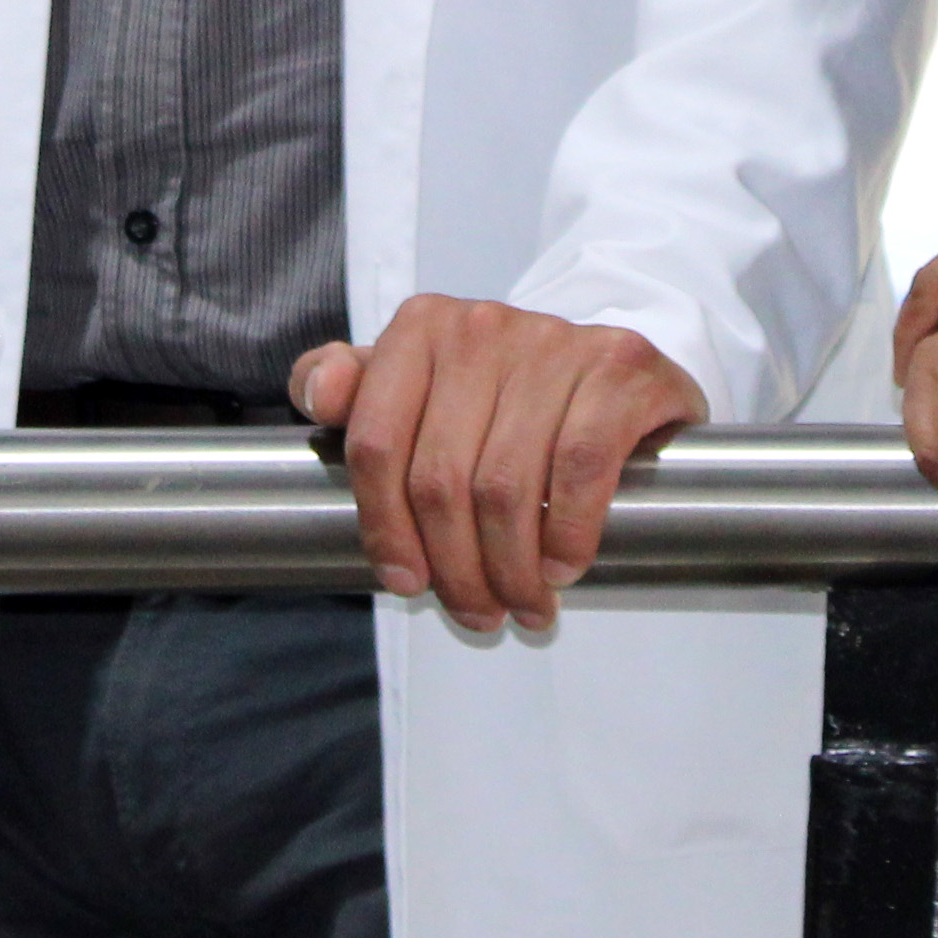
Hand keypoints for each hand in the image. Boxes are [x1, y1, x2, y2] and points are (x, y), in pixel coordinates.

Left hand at [289, 298, 704, 634]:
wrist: (616, 372)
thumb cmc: (504, 394)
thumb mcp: (418, 386)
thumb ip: (351, 392)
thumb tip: (320, 395)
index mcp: (420, 328)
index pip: (375, 444)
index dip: (384, 529)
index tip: (406, 582)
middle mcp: (480, 325)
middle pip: (439, 479)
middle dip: (454, 569)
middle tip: (476, 612)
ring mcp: (552, 341)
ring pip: (504, 485)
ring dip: (511, 569)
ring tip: (522, 604)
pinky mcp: (617, 366)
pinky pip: (578, 468)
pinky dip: (566, 534)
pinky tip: (562, 566)